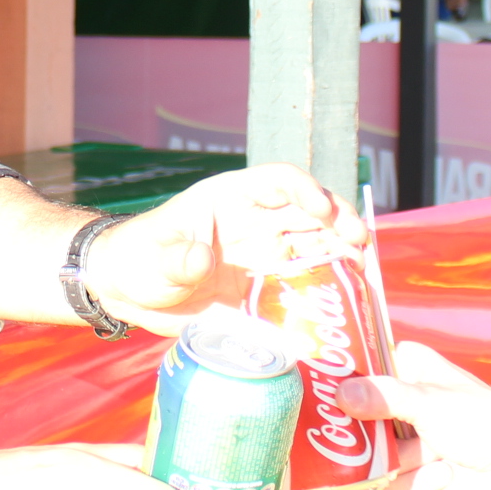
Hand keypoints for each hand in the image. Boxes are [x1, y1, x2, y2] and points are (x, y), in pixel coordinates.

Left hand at [86, 164, 362, 334]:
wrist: (128, 294)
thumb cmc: (136, 258)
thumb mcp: (152, 256)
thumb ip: (177, 258)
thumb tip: (201, 260)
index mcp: (232, 198)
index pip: (278, 181)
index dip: (305, 190)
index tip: (322, 209)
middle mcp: (256, 223)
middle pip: (309, 214)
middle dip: (339, 223)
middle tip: (359, 243)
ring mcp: (264, 258)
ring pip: (314, 249)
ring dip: (341, 257)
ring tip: (362, 274)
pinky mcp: (265, 292)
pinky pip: (302, 291)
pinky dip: (324, 296)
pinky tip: (343, 307)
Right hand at [340, 340, 490, 489]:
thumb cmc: (486, 421)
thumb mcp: (430, 401)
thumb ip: (384, 397)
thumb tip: (339, 395)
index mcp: (406, 368)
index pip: (358, 369)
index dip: (338, 383)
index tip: (322, 396)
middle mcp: (401, 403)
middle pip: (354, 418)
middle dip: (361, 436)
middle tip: (358, 440)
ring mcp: (405, 441)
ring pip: (367, 457)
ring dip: (400, 462)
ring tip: (428, 457)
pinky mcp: (413, 475)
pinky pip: (389, 485)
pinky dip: (416, 484)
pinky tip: (443, 474)